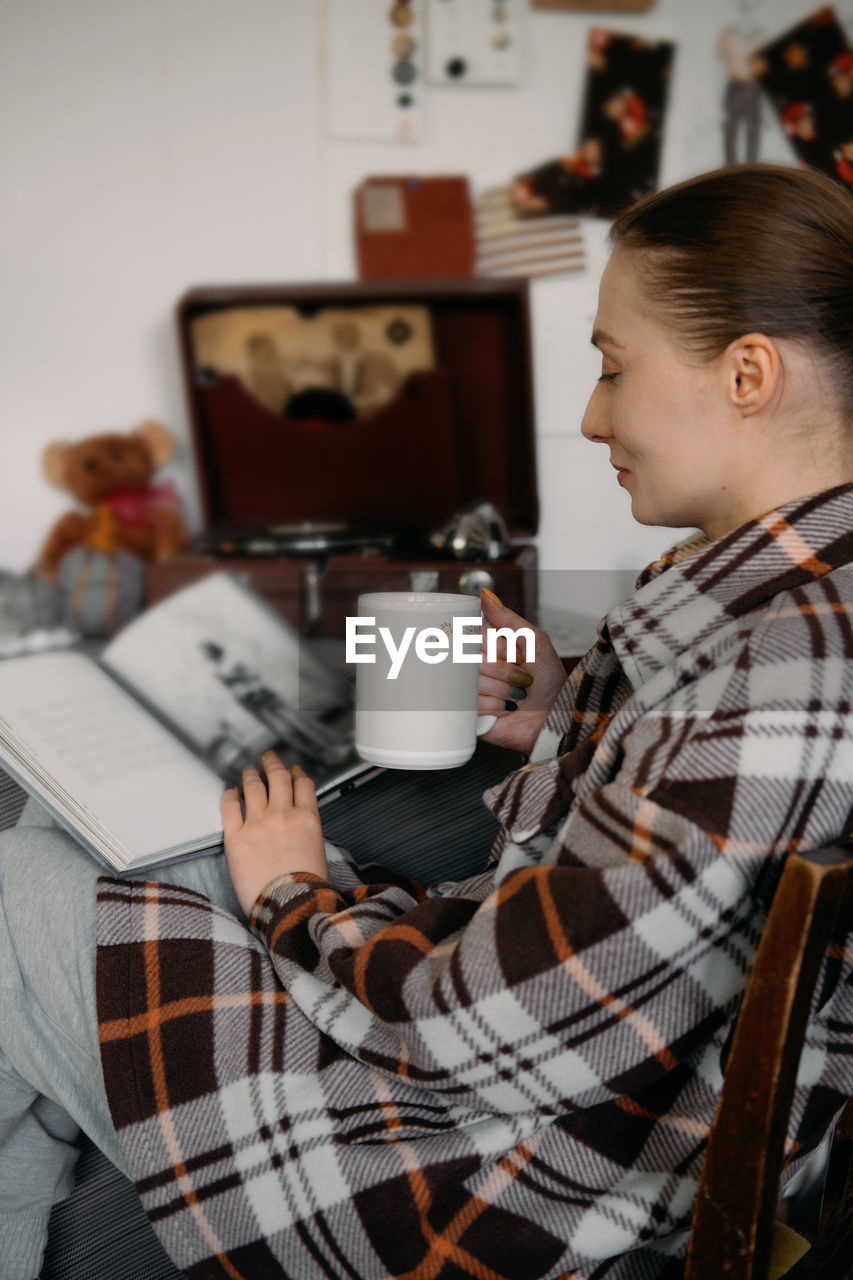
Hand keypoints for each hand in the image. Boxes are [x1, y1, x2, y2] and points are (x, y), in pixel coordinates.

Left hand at [222, 751, 327, 916]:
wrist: (289, 907)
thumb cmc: (306, 889)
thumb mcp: (318, 851)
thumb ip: (307, 831)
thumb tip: (297, 825)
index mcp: (307, 818)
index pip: (303, 784)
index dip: (297, 774)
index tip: (294, 772)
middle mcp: (282, 814)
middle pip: (278, 778)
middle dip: (274, 765)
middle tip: (269, 759)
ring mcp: (257, 823)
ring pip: (254, 787)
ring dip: (252, 775)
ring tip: (249, 771)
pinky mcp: (236, 837)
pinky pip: (230, 806)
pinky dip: (230, 795)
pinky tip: (230, 791)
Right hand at [477, 589, 566, 756]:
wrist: (558, 719)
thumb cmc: (551, 683)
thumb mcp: (536, 642)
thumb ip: (508, 619)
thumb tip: (484, 595)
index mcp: (489, 649)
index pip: (472, 635)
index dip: (492, 645)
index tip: (512, 653)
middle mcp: (477, 668)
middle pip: (471, 658)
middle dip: (502, 669)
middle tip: (522, 678)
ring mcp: (471, 692)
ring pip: (471, 681)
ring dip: (501, 689)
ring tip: (516, 696)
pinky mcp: (469, 715)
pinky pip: (471, 703)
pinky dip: (494, 706)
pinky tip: (507, 710)